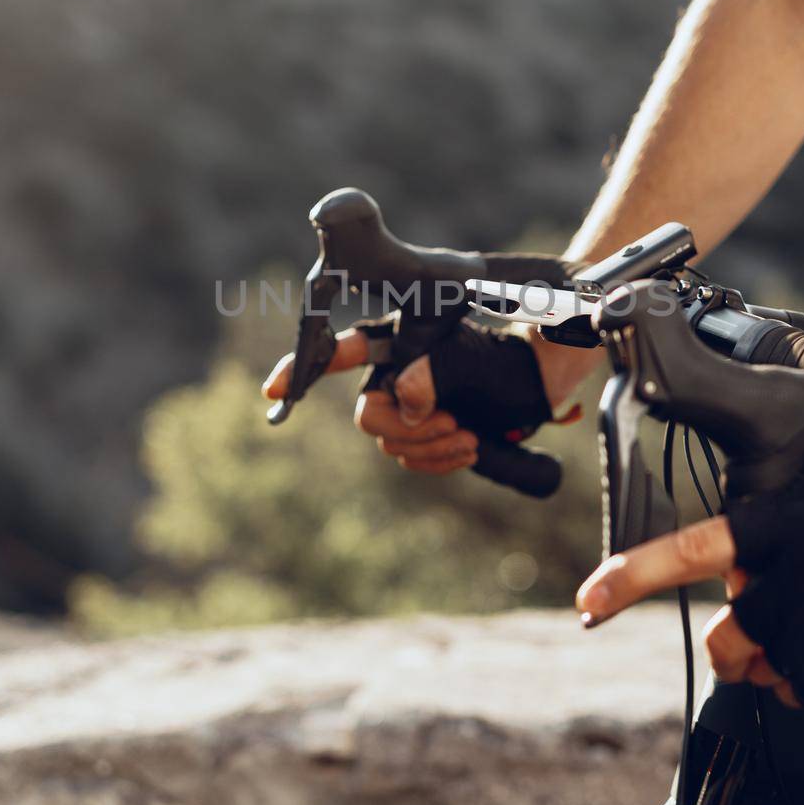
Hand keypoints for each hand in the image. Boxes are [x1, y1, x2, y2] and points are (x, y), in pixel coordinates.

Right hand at [262, 328, 478, 473]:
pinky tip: (468, 448)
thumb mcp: (467, 360)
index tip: (274, 390)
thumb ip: (431, 374)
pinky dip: (439, 460)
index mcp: (390, 344)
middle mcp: (387, 377)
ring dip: (433, 446)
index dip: (299, 370)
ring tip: (469, 434)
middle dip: (408, 428)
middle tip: (452, 422)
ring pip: (391, 444)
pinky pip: (410, 459)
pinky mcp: (418, 436)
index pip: (339, 354)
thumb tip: (404, 402)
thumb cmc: (497, 361)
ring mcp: (401, 409)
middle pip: (368, 416)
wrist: (529, 387)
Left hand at [575, 474, 803, 711]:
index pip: (691, 550)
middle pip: (728, 640)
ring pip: (755, 671)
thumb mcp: (802, 510)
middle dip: (739, 644)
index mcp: (775, 523)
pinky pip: (793, 694)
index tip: (587, 599)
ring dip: (773, 661)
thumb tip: (703, 578)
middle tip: (775, 620)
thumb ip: (748, 544)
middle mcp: (793, 574)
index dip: (633, 577)